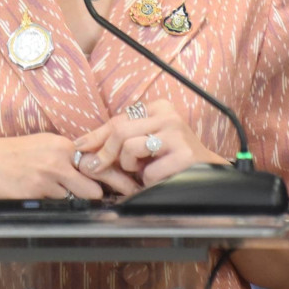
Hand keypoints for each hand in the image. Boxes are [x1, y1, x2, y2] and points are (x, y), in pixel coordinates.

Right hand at [0, 133, 138, 199]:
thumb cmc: (13, 154)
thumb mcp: (44, 145)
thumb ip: (68, 154)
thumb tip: (92, 165)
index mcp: (63, 144)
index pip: (98, 157)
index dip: (117, 171)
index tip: (132, 180)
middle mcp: (59, 158)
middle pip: (97, 179)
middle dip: (111, 190)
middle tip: (127, 196)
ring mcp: (48, 176)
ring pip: (80, 195)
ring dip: (82, 198)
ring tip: (81, 196)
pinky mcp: (37, 192)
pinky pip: (60, 203)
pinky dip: (60, 203)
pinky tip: (48, 196)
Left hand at [73, 100, 226, 186]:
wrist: (209, 172)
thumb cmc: (172, 157)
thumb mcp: (147, 142)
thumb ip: (120, 140)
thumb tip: (84, 149)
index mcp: (158, 108)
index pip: (118, 119)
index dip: (96, 135)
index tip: (80, 146)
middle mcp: (168, 116)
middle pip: (120, 131)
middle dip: (104, 152)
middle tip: (97, 167)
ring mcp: (177, 135)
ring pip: (131, 148)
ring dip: (129, 166)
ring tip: (140, 170)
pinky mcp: (184, 155)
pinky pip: (149, 171)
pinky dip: (147, 181)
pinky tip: (157, 178)